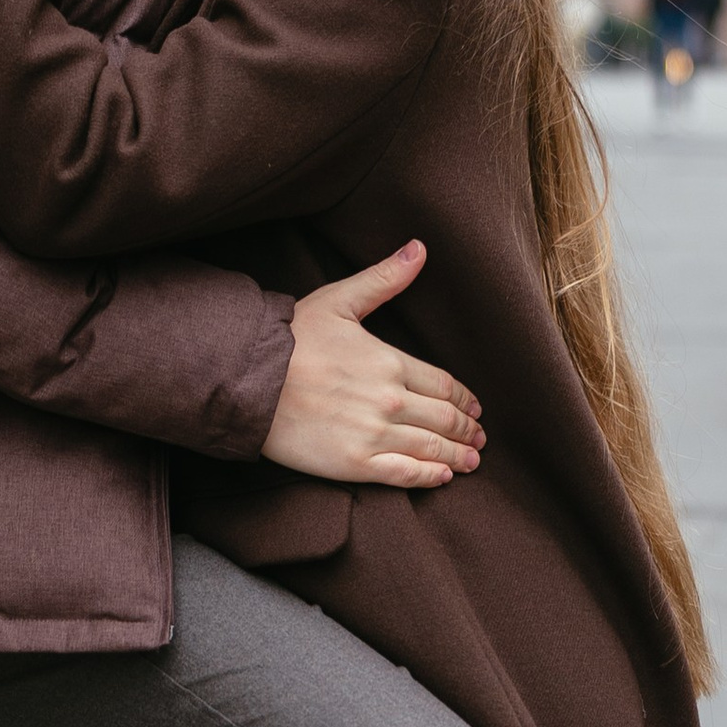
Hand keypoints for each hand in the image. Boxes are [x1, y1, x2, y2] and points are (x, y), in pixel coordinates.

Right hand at [263, 243, 482, 491]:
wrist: (247, 379)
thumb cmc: (290, 338)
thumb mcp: (338, 300)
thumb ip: (384, 279)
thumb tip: (419, 249)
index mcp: (390, 362)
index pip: (443, 384)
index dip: (464, 398)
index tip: (475, 408)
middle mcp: (390, 400)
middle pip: (443, 418)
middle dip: (466, 429)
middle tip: (478, 439)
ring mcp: (374, 434)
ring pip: (431, 448)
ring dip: (457, 456)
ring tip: (470, 462)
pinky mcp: (354, 463)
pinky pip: (404, 474)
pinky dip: (429, 477)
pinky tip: (442, 477)